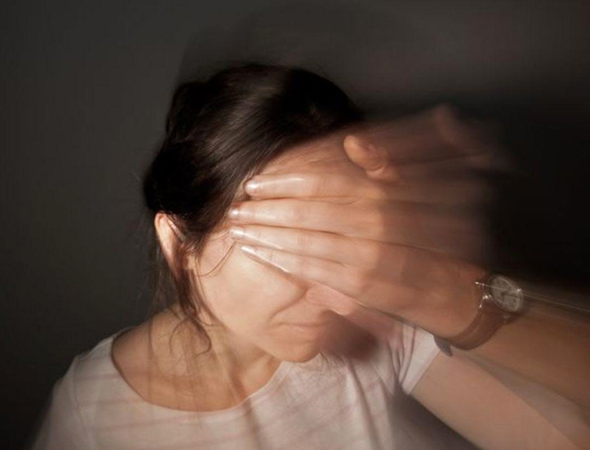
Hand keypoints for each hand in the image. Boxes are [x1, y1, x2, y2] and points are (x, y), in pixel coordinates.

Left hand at [227, 106, 498, 336]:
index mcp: (383, 195)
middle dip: (266, 213)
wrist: (447, 283)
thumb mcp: (411, 189)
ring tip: (239, 232)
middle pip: (306, 215)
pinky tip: (264, 255)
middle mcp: (376, 226)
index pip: (322, 184)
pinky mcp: (362, 289)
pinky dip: (286, 264)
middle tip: (235, 210)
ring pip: (306, 246)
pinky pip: (317, 274)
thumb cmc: (423, 230)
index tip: (254, 183)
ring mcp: (368, 260)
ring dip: (268, 239)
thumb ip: (383, 163)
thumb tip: (353, 142)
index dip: (284, 182)